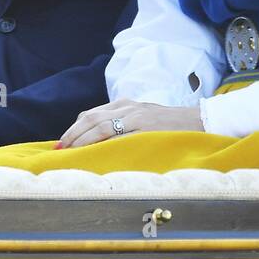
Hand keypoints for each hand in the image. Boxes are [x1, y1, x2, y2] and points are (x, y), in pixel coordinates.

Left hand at [56, 98, 203, 148]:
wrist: (197, 121)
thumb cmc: (169, 125)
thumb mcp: (143, 118)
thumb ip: (123, 124)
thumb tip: (100, 141)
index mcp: (124, 104)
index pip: (91, 114)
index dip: (74, 128)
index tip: (63, 142)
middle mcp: (127, 107)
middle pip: (91, 118)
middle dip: (73, 134)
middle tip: (61, 149)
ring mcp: (136, 116)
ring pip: (100, 126)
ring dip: (82, 140)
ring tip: (71, 152)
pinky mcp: (145, 126)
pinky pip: (119, 136)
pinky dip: (103, 145)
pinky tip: (95, 154)